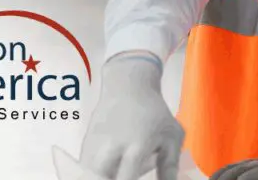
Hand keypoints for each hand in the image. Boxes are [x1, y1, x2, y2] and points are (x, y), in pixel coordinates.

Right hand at [80, 53, 185, 179]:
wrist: (128, 86)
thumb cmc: (155, 114)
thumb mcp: (172, 137)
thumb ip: (170, 166)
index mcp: (136, 146)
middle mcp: (110, 148)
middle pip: (98, 177)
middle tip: (125, 176)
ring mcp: (94, 145)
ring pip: (88, 173)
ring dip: (101, 176)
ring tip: (119, 170)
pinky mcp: (84, 144)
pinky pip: (84, 168)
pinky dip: (94, 172)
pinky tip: (110, 168)